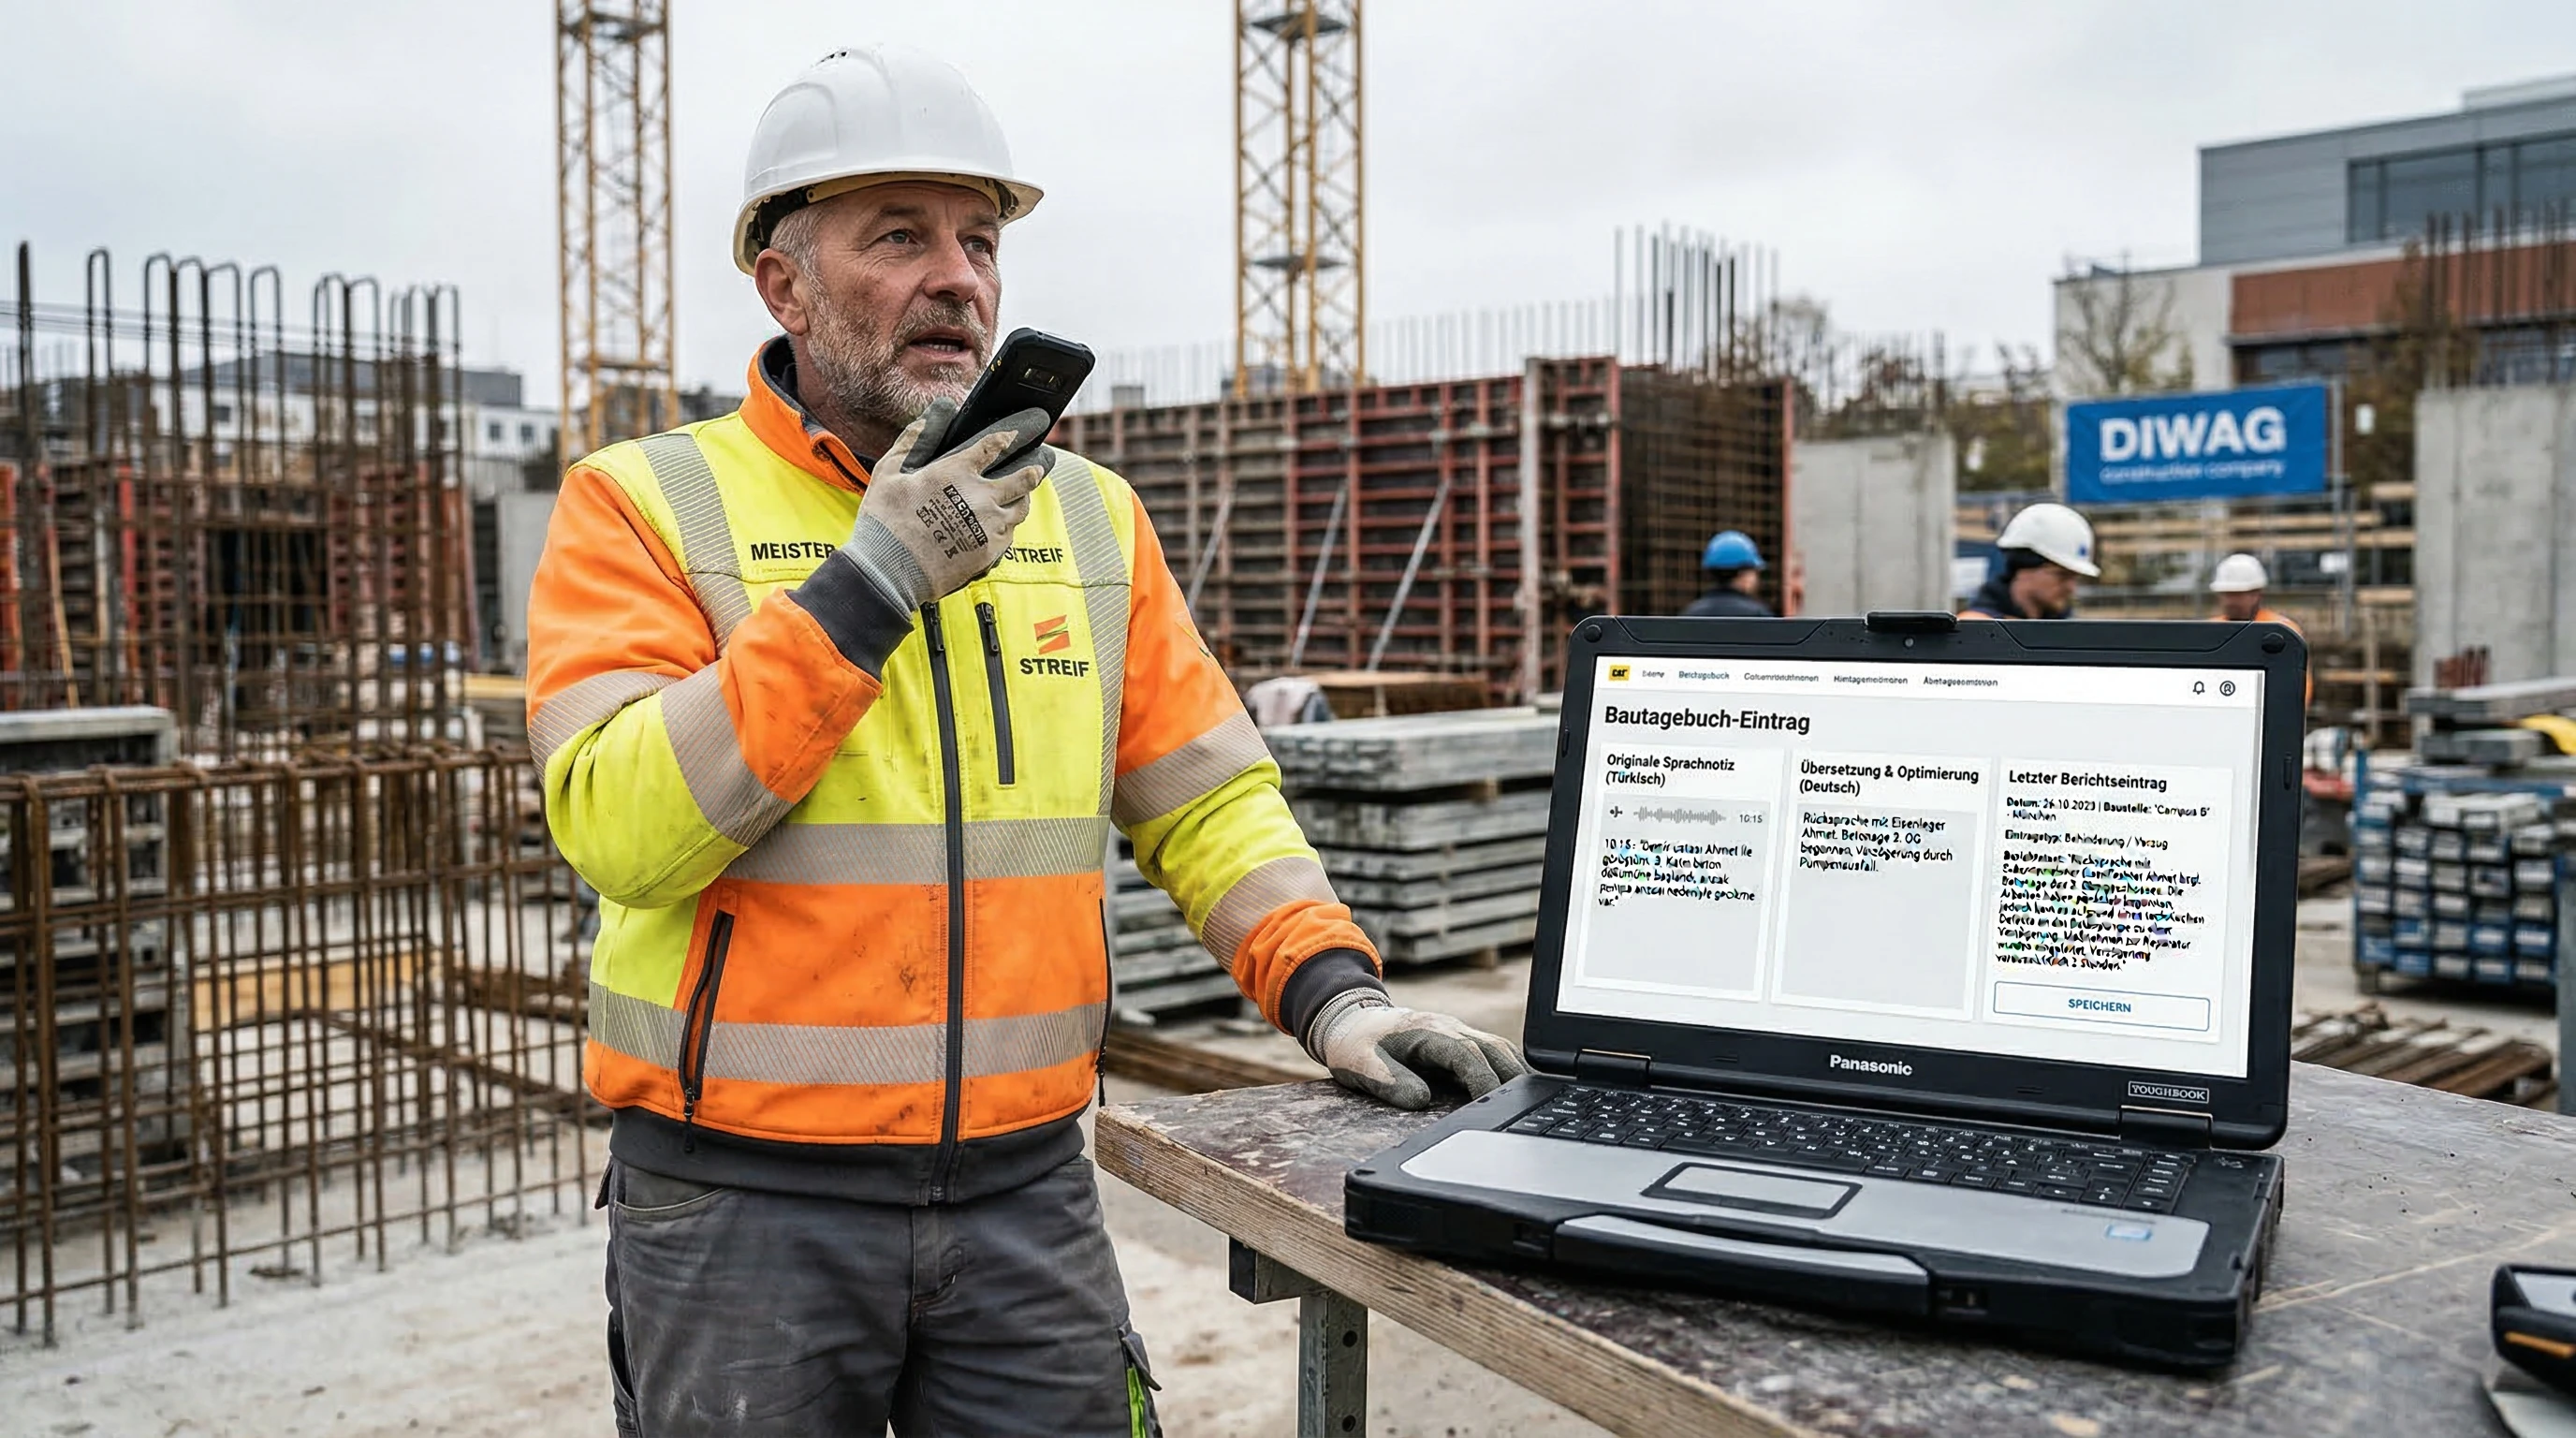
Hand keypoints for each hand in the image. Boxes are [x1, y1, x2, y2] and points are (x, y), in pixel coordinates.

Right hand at [842, 397, 1051, 609]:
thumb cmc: (884, 522)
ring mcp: (989, 526)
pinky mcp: (990, 552)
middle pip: (1024, 477)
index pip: (995, 445)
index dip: (1012, 434)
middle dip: (1034, 469)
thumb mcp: (889, 471)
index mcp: (957, 472)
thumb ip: (914, 439)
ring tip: (1021, 496)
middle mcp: (981, 497)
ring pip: (1022, 508)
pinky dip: (1008, 527)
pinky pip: (1010, 535)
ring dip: (1023, 498)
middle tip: (1038, 466)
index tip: (1020, 431)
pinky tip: (1001, 525)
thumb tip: (936, 412)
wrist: (888, 573)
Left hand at [1305, 991, 1530, 1109]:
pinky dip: (1506, 1070)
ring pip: (1498, 1048)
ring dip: (1515, 1073)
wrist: (1350, 1021)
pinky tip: (1514, 1091)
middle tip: (1523, 1109)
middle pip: (1495, 1049)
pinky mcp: (1458, 1042)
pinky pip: (1491, 1053)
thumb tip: (1422, 1101)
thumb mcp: (1363, 1066)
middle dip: (1513, 1078)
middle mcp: (1449, 1028)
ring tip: (1528, 1103)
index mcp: (1429, 1031)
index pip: (1468, 1054)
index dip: (1483, 1080)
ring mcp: (1457, 1032)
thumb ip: (1391, 1083)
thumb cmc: (1357, 1044)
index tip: (1492, 1106)